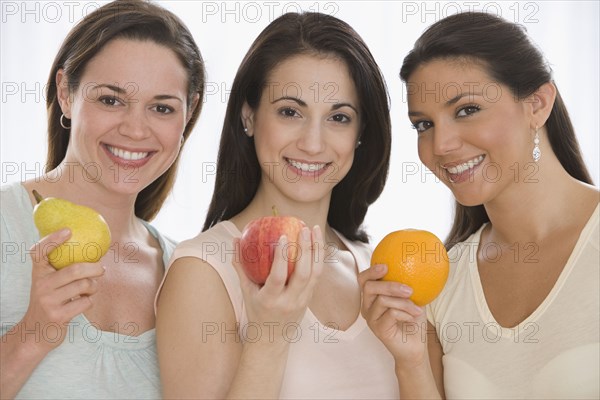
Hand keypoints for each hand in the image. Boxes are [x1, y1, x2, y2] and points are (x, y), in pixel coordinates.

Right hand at [21, 228, 105, 351]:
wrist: (36, 332)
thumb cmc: (49, 301)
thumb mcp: (48, 283)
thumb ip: (60, 268)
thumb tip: (90, 249)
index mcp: (38, 273)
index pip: (40, 252)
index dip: (53, 239)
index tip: (69, 230)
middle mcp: (41, 285)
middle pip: (75, 270)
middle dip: (94, 268)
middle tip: (101, 269)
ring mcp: (48, 301)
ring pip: (84, 285)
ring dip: (93, 286)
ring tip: (91, 288)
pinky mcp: (58, 316)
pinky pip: (85, 302)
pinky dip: (90, 301)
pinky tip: (84, 302)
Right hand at [232, 226, 323, 345]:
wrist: (272, 338)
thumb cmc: (256, 311)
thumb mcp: (245, 291)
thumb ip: (240, 265)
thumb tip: (235, 240)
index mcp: (270, 300)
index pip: (278, 277)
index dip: (281, 257)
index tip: (283, 237)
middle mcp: (289, 301)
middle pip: (302, 273)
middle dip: (306, 249)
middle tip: (304, 228)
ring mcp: (302, 301)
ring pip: (315, 273)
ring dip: (317, 250)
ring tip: (315, 230)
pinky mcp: (310, 299)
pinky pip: (317, 275)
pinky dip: (318, 257)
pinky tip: (317, 242)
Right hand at [359, 264, 427, 366]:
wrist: (415, 346)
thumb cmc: (413, 320)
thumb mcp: (412, 299)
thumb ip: (409, 283)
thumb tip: (419, 264)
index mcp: (372, 297)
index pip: (363, 280)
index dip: (371, 271)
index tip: (385, 266)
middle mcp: (367, 307)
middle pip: (369, 287)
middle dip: (390, 285)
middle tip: (409, 289)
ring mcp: (371, 318)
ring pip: (382, 300)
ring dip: (404, 303)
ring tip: (417, 309)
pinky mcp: (378, 329)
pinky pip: (390, 313)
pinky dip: (405, 313)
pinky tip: (413, 317)